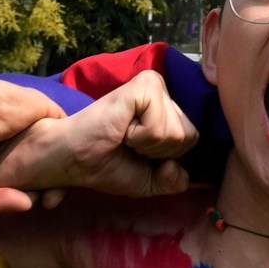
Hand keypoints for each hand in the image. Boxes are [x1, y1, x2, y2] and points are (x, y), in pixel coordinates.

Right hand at [0, 70, 197, 200]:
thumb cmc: (107, 166)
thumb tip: (180, 168)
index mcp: (166, 109)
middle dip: (160, 153)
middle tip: (129, 145)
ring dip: (149, 147)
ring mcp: (154, 86)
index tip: (137, 154)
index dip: (167, 159)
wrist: (75, 161)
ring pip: (178, 133)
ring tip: (124, 137)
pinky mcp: (144, 86)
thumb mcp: (151, 181)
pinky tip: (122, 130)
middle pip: (190, 136)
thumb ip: (175, 180)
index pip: (193, 140)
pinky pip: (162, 126)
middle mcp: (163, 92)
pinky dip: (142, 138)